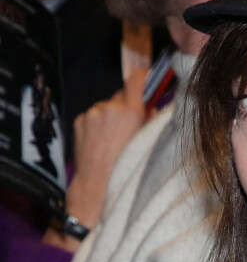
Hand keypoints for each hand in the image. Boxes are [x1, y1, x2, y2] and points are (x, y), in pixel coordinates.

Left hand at [43, 68, 147, 251]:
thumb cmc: (127, 167)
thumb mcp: (148, 141)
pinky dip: (98, 124)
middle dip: (127, 106)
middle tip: (131, 125)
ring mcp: (91, 114)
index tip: (148, 78)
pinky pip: (93, 116)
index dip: (144, 76)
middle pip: (122, 96)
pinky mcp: (79, 121)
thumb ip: (151, 120)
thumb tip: (153, 105)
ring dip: (111, 117)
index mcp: (129, 111)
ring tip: (113, 139)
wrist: (97, 185)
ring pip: (107, 107)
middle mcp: (109, 108)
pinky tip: (100, 142)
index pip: (136, 79)